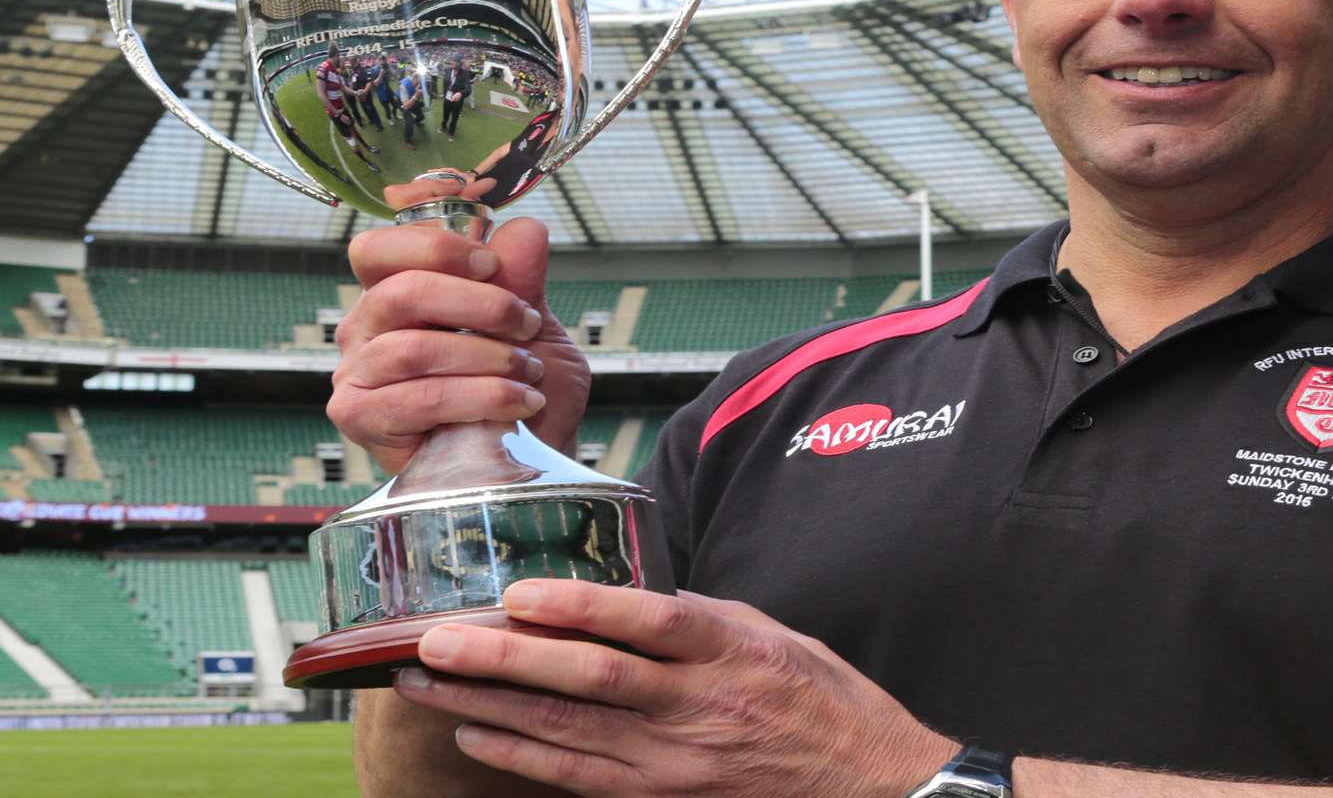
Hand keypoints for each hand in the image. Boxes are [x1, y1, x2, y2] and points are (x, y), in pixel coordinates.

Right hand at [327, 218, 590, 473]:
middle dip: (479, 303)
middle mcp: (366, 328)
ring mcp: (357, 374)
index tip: (491, 262)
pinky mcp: (361, 419)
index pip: (380, 249)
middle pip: (401, 290)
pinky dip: (482, 397)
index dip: (434, 244)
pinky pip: (419, 398)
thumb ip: (523, 278)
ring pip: (413, 347)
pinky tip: (520, 402)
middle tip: (525, 323)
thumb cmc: (523, 387)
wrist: (531, 457)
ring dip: (487, 356)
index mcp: (396, 292)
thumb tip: (524, 228)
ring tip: (528, 371)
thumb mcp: (536, 327)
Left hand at [390, 582, 957, 797]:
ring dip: (489, 708)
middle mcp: (700, 707)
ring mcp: (677, 761)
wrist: (864, 783)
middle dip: (502, 660)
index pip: (649, 621)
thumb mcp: (771, 635)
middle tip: (434, 640)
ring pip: (568, 731)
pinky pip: (578, 779)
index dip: (581, 606)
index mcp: (731, 652)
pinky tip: (474, 738)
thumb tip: (624, 600)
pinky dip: (521, 759)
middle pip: (589, 679)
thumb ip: (699, 618)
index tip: (519, 593)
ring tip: (428, 684)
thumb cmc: (820, 700)